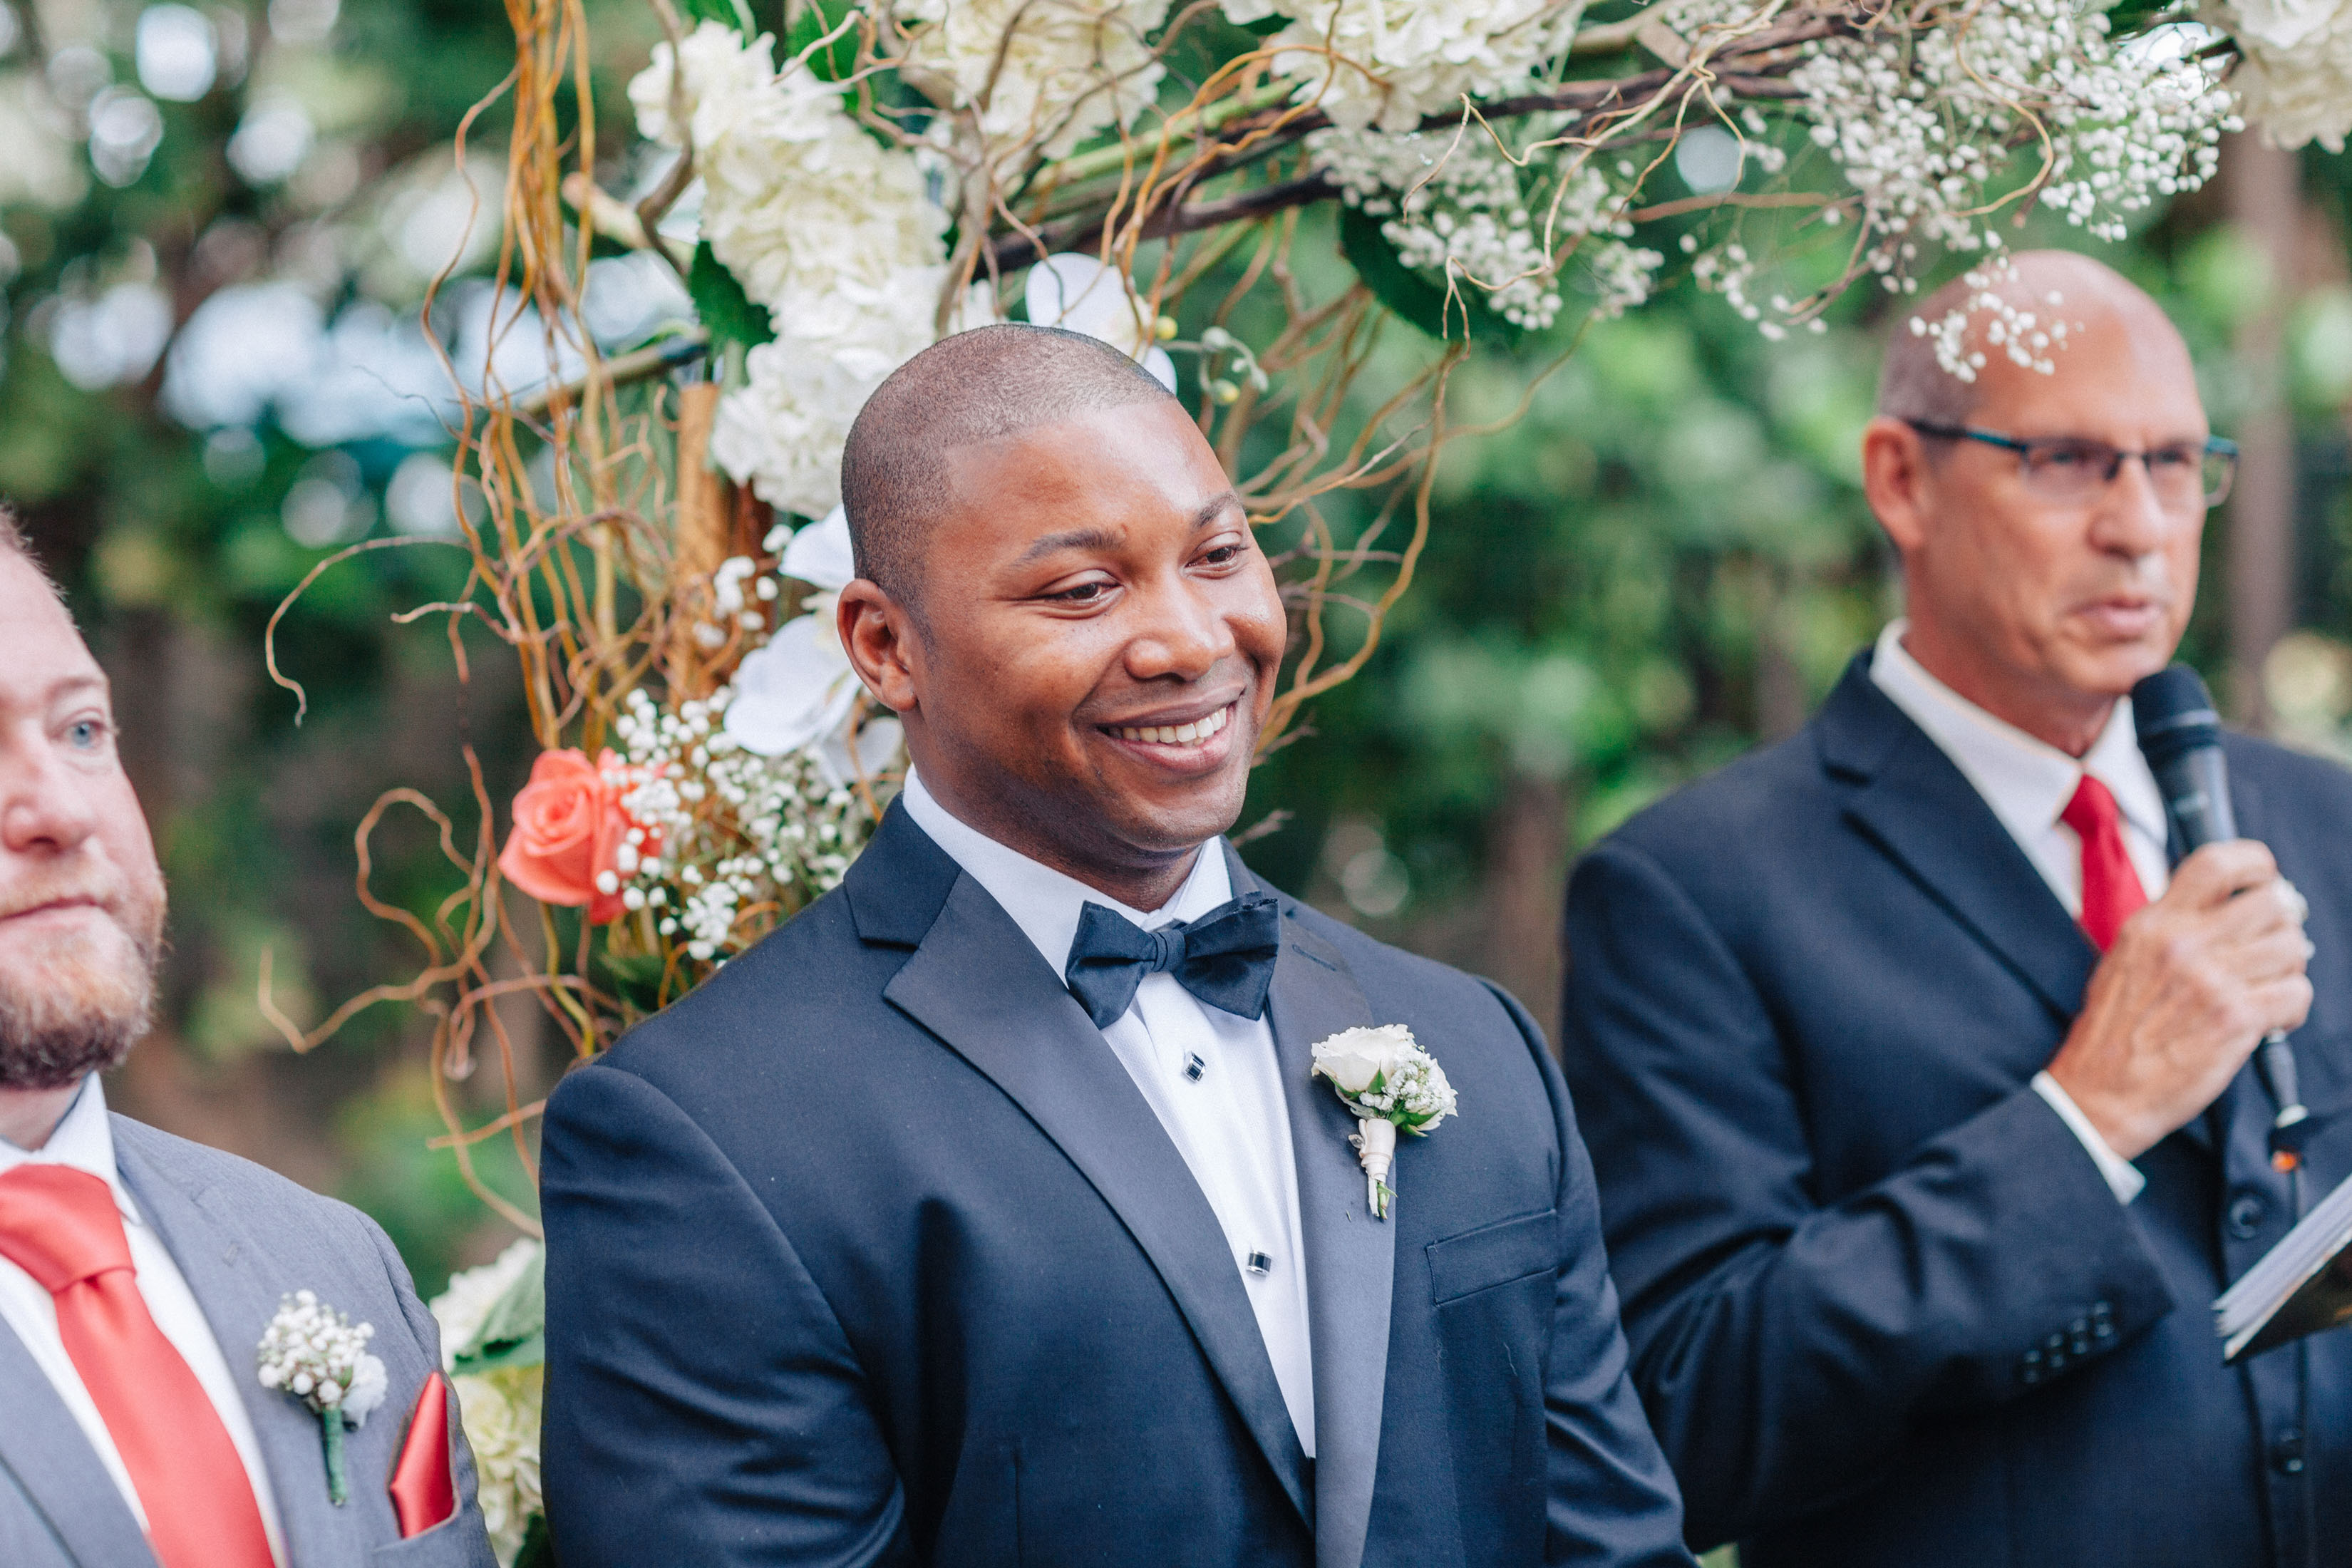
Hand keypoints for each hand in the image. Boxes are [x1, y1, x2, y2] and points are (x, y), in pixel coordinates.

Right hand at [2046, 840, 2312, 1160]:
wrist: (2101, 1093)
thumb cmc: (2113, 1034)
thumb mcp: (2125, 961)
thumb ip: (2171, 928)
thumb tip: (2231, 908)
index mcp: (2152, 924)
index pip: (2217, 864)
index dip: (2256, 864)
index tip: (2264, 879)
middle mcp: (2182, 943)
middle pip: (2272, 902)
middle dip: (2283, 926)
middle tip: (2271, 949)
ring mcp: (2211, 980)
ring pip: (2293, 947)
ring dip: (2289, 969)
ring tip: (2267, 989)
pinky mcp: (2236, 1019)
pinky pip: (2296, 994)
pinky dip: (2292, 1009)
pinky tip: (2269, 1020)